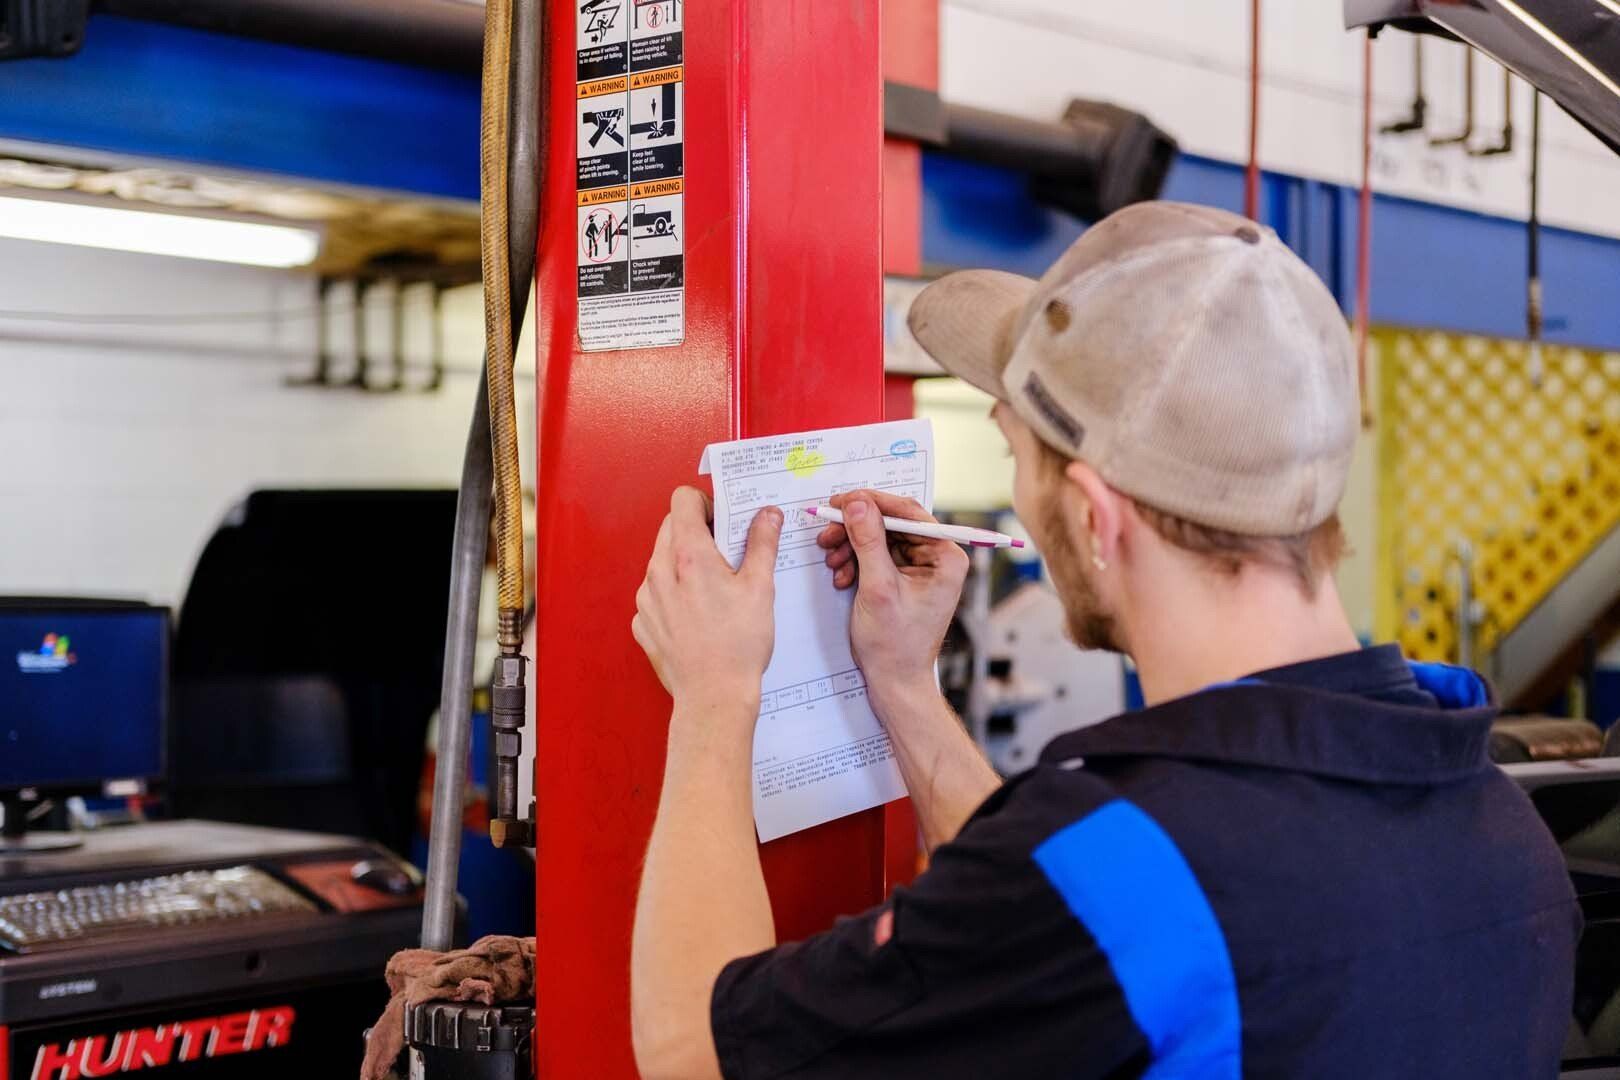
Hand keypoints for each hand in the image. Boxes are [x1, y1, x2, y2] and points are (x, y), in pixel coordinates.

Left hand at [633, 488, 782, 710]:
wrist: (713, 697)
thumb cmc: (738, 645)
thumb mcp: (761, 588)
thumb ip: (762, 543)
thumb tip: (767, 514)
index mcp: (688, 555)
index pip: (683, 500)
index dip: (706, 504)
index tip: (725, 522)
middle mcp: (659, 571)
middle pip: (672, 528)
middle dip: (699, 532)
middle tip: (727, 556)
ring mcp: (646, 598)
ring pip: (662, 560)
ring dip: (685, 564)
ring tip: (715, 591)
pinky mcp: (642, 622)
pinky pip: (656, 593)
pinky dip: (674, 594)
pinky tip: (698, 616)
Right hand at [816, 490, 968, 693]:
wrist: (895, 681)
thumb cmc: (896, 645)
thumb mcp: (878, 588)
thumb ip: (867, 542)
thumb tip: (857, 503)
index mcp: (945, 557)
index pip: (908, 513)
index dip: (871, 503)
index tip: (840, 501)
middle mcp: (937, 558)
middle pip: (891, 523)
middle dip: (855, 529)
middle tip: (826, 532)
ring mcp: (920, 568)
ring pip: (879, 538)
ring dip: (851, 546)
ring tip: (831, 561)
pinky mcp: (903, 578)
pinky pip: (876, 556)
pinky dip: (855, 561)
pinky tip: (841, 577)